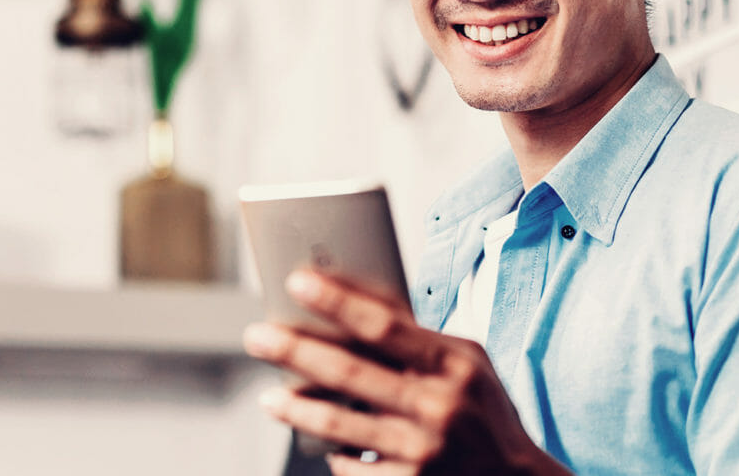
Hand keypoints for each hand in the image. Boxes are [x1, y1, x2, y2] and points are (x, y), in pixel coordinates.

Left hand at [243, 269, 571, 475]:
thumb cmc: (482, 411)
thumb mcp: (468, 364)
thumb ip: (419, 338)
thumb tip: (352, 301)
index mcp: (456, 364)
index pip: (384, 325)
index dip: (336, 300)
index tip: (297, 280)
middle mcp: (439, 406)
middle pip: (349, 372)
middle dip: (294, 350)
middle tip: (257, 334)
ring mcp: (423, 453)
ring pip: (337, 424)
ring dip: (294, 407)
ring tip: (269, 396)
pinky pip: (349, 467)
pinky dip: (332, 452)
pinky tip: (321, 441)